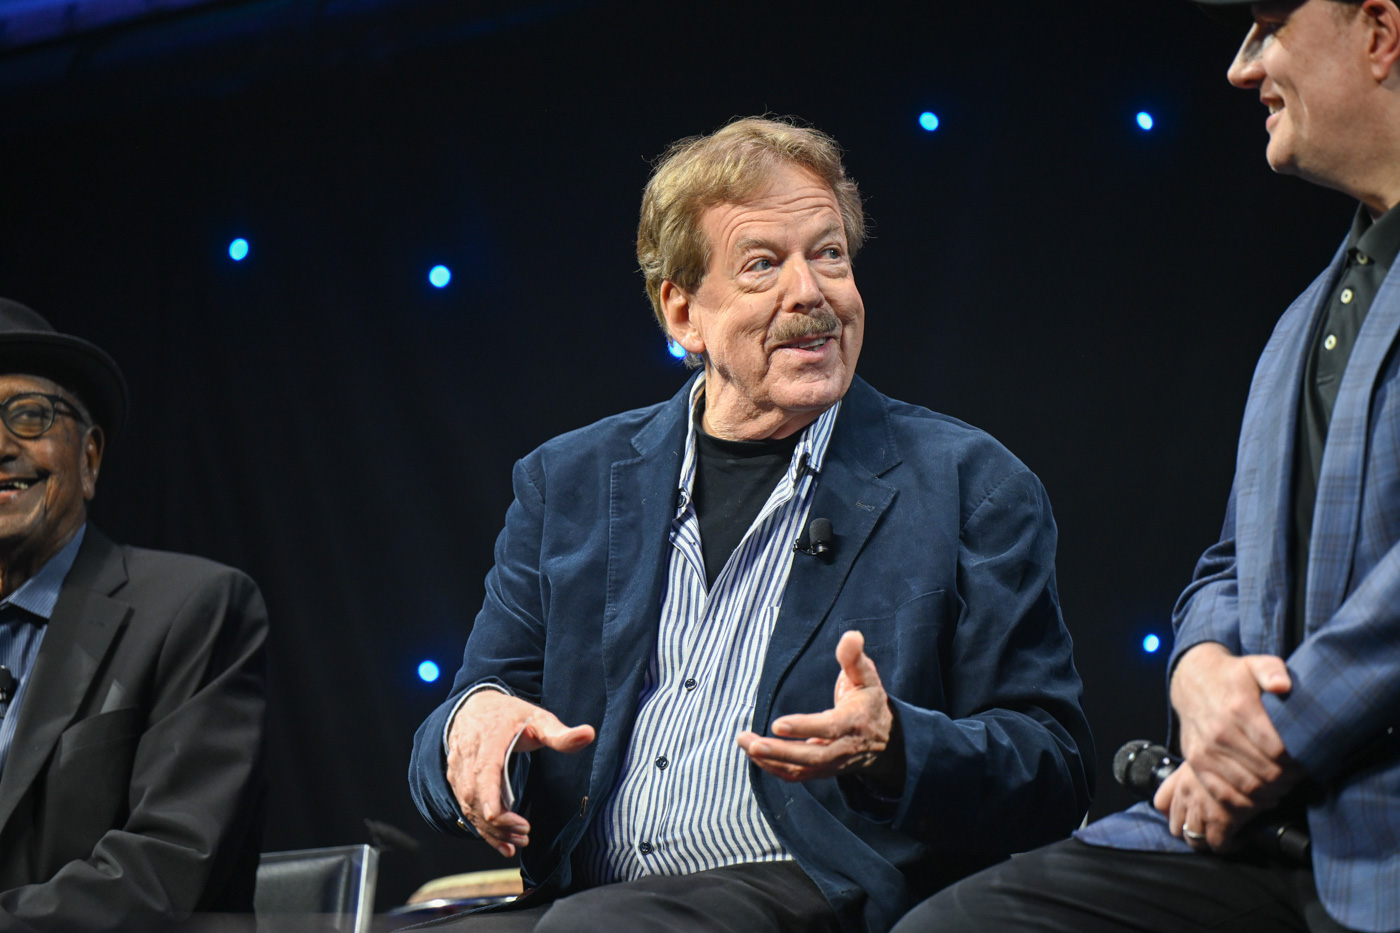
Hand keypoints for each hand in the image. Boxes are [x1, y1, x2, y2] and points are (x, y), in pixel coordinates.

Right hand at [446, 690, 594, 856]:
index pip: (484, 773)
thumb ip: (560, 733)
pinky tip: (501, 842)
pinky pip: (465, 809)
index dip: (492, 802)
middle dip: (498, 822)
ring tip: (517, 842)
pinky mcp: (455, 781)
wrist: (474, 706)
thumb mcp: (537, 718)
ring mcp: (458, 770)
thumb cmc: (509, 714)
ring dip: (491, 829)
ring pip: (468, 806)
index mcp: (488, 739)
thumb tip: (588, 734)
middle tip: (525, 835)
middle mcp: (467, 756)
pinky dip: (481, 828)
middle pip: (475, 797)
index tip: (512, 822)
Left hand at [736, 630, 897, 784]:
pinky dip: (774, 768)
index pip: (829, 728)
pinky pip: (797, 775)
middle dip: (780, 752)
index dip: (804, 727)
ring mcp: (832, 763)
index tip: (778, 724)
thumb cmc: (869, 701)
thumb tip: (851, 635)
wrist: (885, 739)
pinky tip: (754, 755)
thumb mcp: (867, 677)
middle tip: (752, 744)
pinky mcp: (822, 770)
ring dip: (770, 759)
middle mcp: (843, 747)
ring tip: (745, 743)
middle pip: (812, 756)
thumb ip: (855, 658)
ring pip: (801, 768)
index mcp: (854, 721)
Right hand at [1157, 642, 1302, 849]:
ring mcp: (1205, 750)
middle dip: (1289, 778)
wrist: (1193, 682)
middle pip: (1266, 773)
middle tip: (1299, 775)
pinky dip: (1246, 803)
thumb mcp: (1255, 664)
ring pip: (1248, 787)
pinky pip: (1223, 794)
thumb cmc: (1233, 676)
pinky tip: (1262, 797)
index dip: (1298, 761)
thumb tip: (1283, 685)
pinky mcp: (1196, 762)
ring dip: (1272, 792)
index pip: (1278, 750)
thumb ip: (1273, 671)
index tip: (1308, 760)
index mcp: (1239, 709)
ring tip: (1284, 785)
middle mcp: (1220, 732)